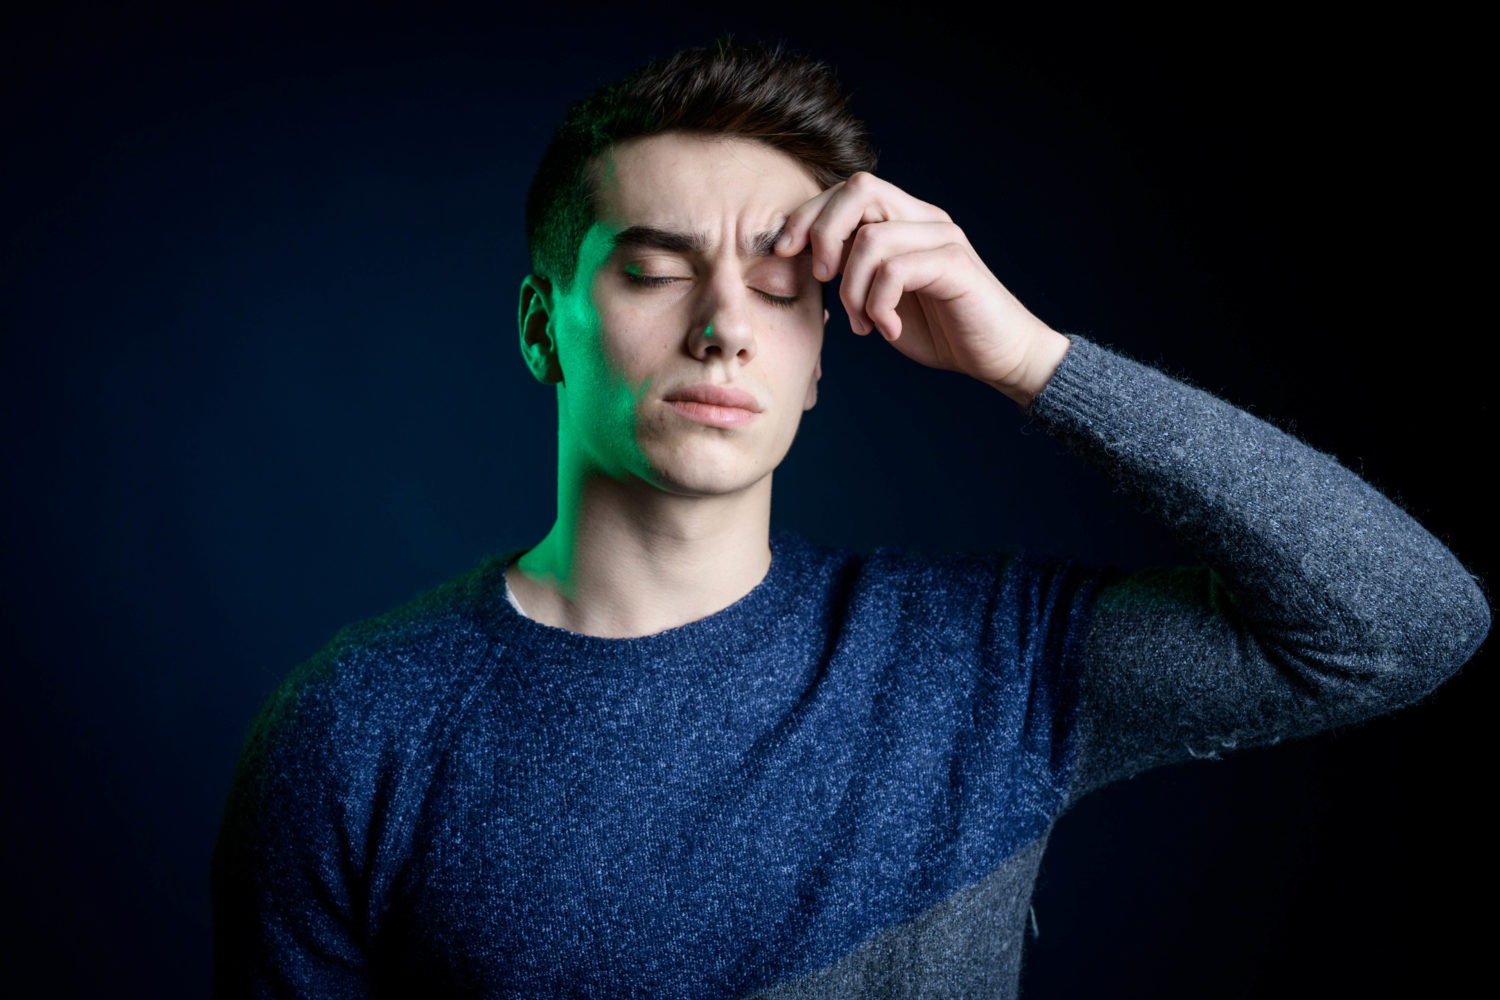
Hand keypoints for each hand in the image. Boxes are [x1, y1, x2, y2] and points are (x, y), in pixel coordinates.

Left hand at [775, 172, 1069, 406]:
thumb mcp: (877, 297)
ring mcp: (942, 237)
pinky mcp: (955, 264)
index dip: (808, 215)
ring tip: (863, 323)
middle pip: (859, 189)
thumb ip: (848, 270)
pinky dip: (879, 305)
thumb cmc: (937, 328)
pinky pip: (896, 270)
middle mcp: (923, 218)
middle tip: (820, 279)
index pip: (847, 189)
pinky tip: (886, 329)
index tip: (784, 253)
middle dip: (823, 233)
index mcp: (903, 219)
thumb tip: (796, 258)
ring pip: (871, 238)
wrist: (996, 356)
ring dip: (852, 289)